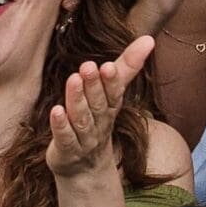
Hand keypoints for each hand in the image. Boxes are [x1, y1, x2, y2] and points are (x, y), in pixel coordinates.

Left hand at [47, 35, 155, 180]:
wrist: (85, 168)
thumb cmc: (97, 121)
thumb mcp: (112, 93)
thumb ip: (128, 66)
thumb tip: (149, 39)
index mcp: (110, 108)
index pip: (114, 93)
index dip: (112, 82)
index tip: (109, 66)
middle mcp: (100, 123)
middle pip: (98, 104)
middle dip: (94, 86)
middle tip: (88, 67)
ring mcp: (84, 138)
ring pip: (82, 119)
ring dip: (77, 100)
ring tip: (73, 80)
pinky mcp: (67, 150)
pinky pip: (65, 137)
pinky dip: (61, 125)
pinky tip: (56, 111)